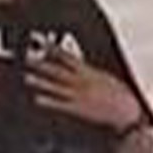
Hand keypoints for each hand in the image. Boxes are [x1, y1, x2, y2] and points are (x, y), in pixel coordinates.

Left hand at [25, 51, 145, 132]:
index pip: (67, 57)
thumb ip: (90, 71)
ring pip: (56, 87)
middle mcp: (81, 81)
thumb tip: (80, 66)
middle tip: (26, 58)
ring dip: (40, 82)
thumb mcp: (105, 78)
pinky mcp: (78, 109)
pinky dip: (48, 102)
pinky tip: (37, 100)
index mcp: (88, 71)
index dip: (52, 50)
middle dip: (41, 64)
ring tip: (27, 78)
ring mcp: (78, 95)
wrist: (127, 110)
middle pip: (57, 71)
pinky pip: (61, 105)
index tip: (40, 42)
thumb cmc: (119, 95)